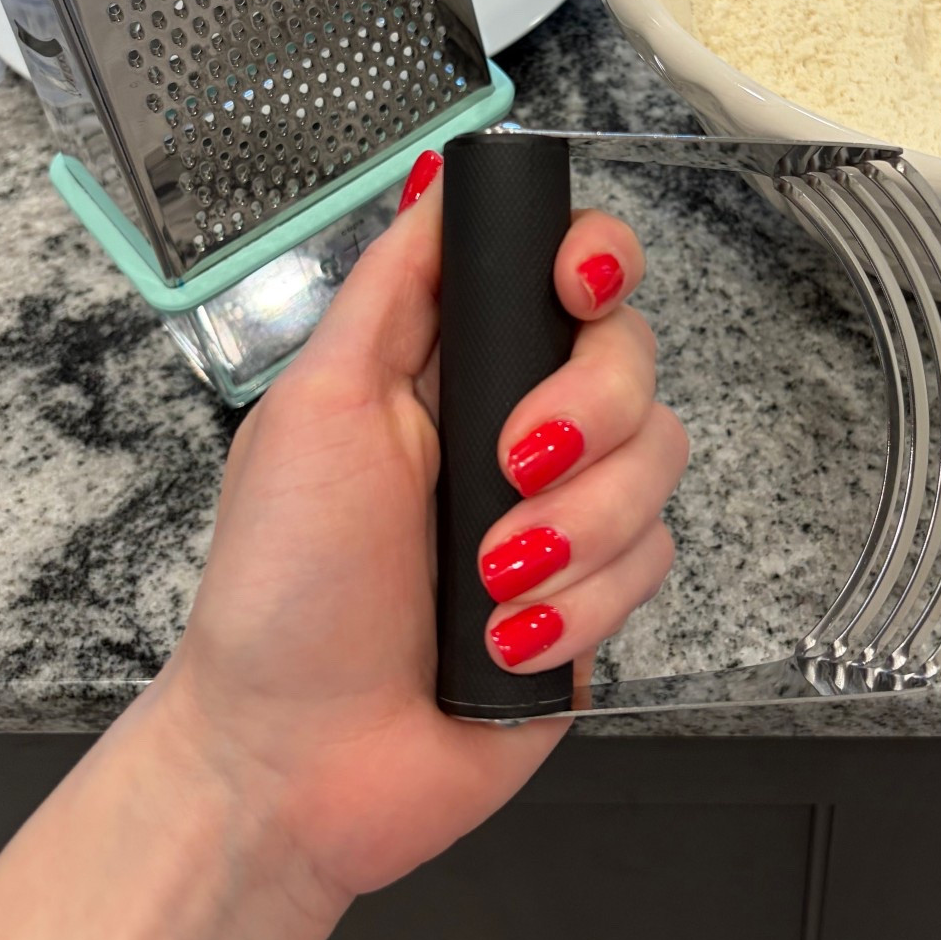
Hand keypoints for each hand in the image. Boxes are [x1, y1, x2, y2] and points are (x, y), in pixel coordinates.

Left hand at [153, 154, 686, 911]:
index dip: (595, 259)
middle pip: (632, 355)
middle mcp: (518, 424)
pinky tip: (507, 643)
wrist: (292, 763)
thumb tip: (438, 176)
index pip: (563, 270)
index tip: (577, 287)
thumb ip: (393, 289)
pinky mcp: (598, 600)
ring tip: (488, 582)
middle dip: (588, 411)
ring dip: (577, 527)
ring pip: (659, 461)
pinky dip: (580, 604)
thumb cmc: (281, 590)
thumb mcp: (314, 408)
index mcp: (449, 365)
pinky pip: (654, 564)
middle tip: (511, 463)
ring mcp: (566, 513)